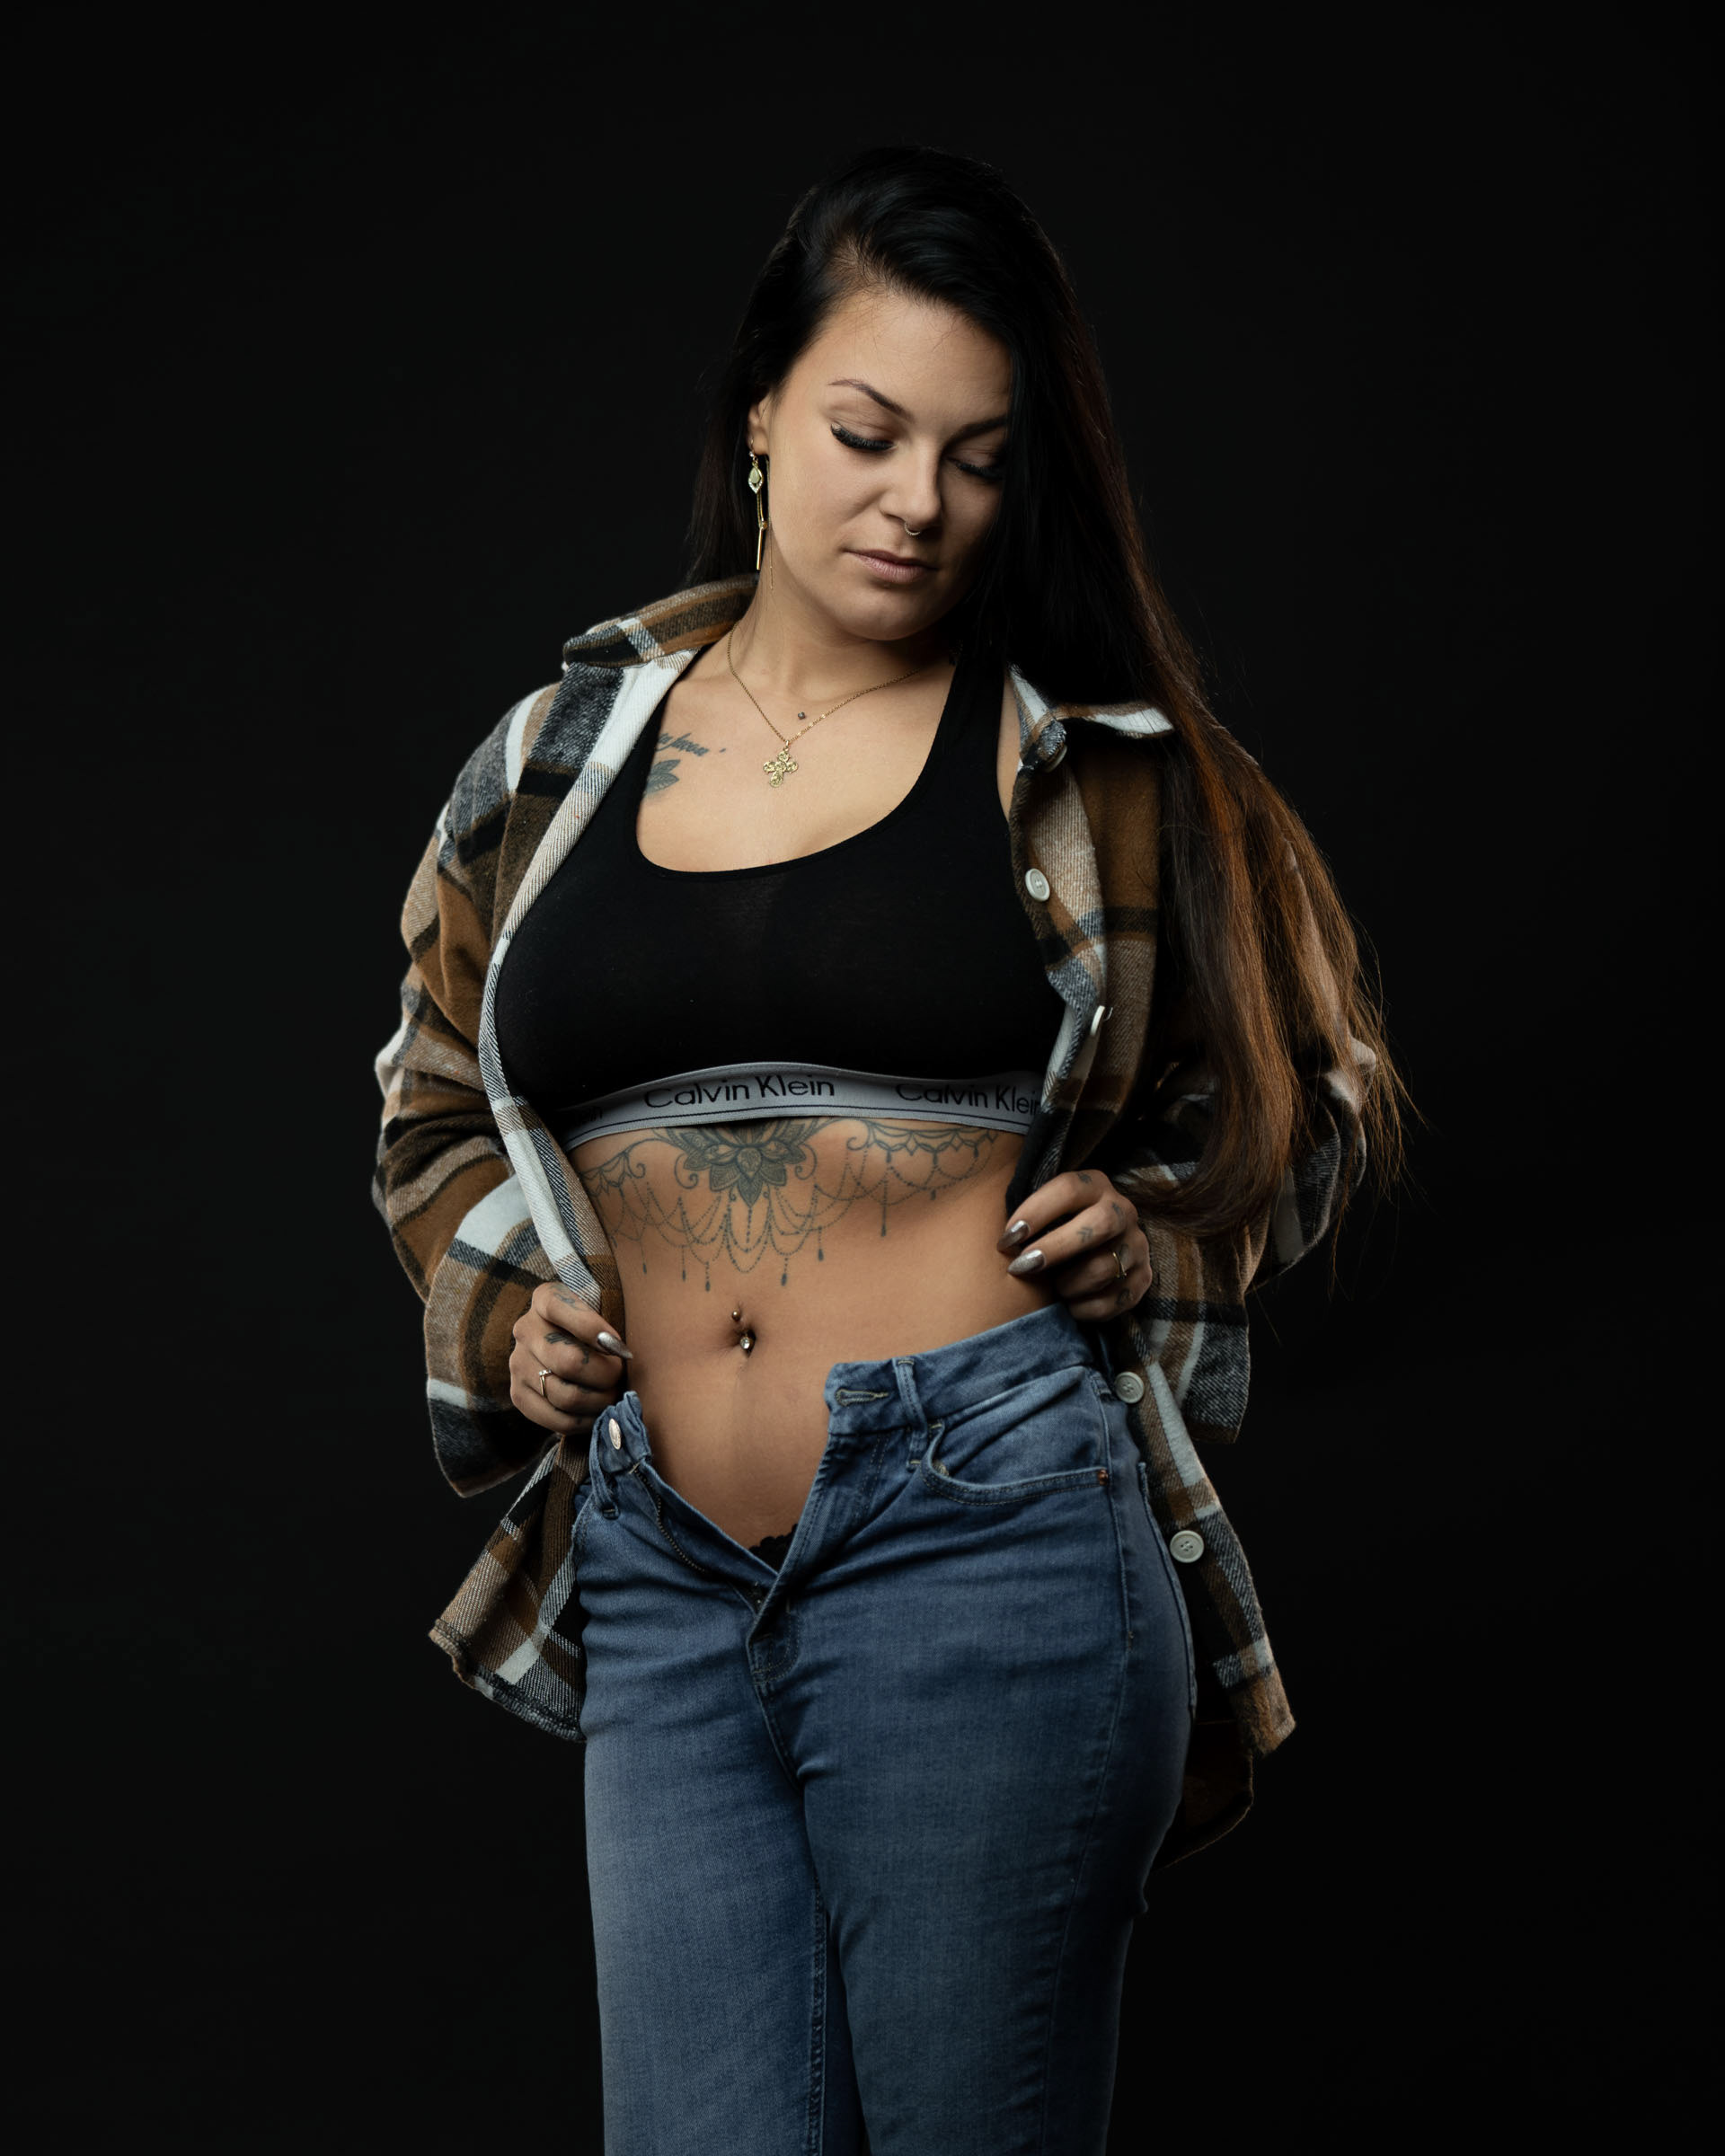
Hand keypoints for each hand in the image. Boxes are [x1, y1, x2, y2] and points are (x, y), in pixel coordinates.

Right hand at [509, 1282, 633, 1436]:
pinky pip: (556, 1419)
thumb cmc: (596, 1327)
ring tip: (611, 1395)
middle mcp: (525, 1329)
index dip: (595, 1330)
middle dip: (605, 1376)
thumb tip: (620, 1353)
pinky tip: (596, 1413)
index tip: (621, 1348)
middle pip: (570, 1362)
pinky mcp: (518, 1395)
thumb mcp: (603, 1310)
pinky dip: (584, 1422)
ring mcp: (517, 1363)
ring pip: (566, 1396)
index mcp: (546, 1298)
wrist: (566, 1344)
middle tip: (619, 1376)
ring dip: (598, 1402)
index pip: (562, 1308)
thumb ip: (610, 1323)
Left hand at [994, 1169, 1152, 1320]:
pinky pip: (1117, 1299)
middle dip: (1055, 1249)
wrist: (1095, 1250)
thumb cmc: (1052, 1230)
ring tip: (1051, 1289)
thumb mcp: (1043, 1213)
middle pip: (1098, 1225)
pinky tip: (1069, 1306)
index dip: (1035, 1212)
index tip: (1006, 1239)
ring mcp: (1137, 1244)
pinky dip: (1087, 1308)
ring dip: (1069, 1284)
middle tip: (1022, 1268)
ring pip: (1105, 1267)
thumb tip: (1002, 1241)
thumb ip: (1026, 1218)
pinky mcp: (1144, 1277)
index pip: (1068, 1189)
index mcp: (1095, 1186)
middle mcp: (1122, 1211)